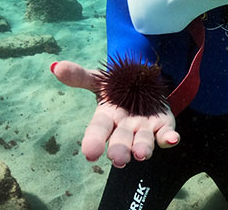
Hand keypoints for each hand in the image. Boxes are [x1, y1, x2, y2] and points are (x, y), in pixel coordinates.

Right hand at [51, 61, 179, 167]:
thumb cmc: (117, 87)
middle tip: (119, 160)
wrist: (144, 82)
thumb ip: (80, 76)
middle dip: (120, 150)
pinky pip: (166, 135)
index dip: (94, 142)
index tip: (90, 154)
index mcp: (107, 117)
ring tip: (141, 155)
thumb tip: (56, 67)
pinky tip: (172, 140)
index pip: (98, 130)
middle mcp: (125, 128)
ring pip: (143, 141)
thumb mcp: (99, 79)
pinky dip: (169, 139)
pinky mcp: (163, 126)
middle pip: (121, 141)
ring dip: (143, 148)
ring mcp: (145, 129)